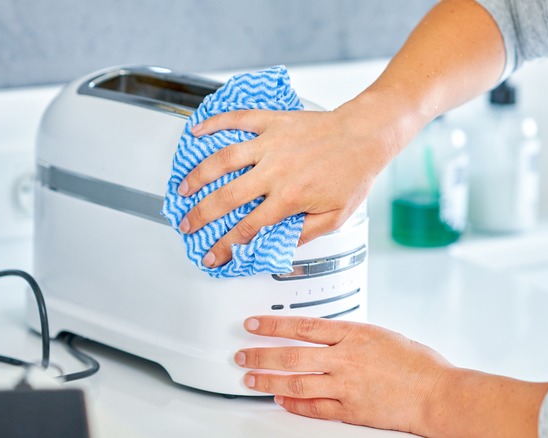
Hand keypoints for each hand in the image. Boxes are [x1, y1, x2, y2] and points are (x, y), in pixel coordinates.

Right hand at [177, 103, 398, 267]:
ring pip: (222, 160)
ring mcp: (270, 144)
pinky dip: (213, 123)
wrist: (365, 135)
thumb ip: (305, 234)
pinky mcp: (272, 121)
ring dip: (197, 176)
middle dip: (200, 216)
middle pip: (226, 197)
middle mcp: (274, 171)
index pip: (248, 228)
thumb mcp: (335, 217)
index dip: (226, 246)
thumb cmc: (353, 173)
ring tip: (182, 189)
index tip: (213, 256)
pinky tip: (196, 131)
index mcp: (289, 198)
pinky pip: (236, 120)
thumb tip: (280, 247)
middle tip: (186, 226)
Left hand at [233, 316, 453, 435]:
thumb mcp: (382, 335)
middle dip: (260, 354)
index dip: (273, 325)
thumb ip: (351, 336)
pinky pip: (313, 407)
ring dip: (268, 380)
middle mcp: (346, 359)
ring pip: (296, 382)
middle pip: (291, 354)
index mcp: (354, 334)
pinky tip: (280, 399)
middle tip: (241, 354)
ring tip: (250, 379)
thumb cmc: (418, 364)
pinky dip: (293, 403)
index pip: (302, 326)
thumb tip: (327, 336)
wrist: (437, 394)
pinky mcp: (350, 410)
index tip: (253, 324)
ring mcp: (346, 386)